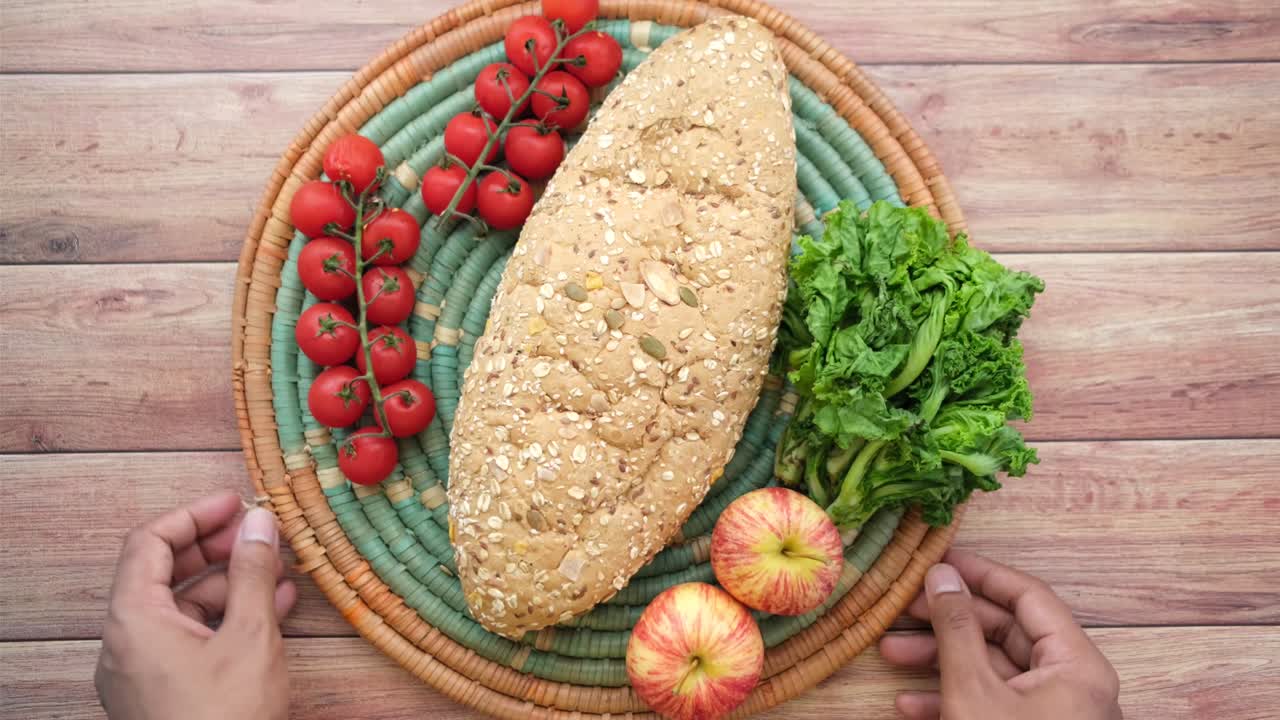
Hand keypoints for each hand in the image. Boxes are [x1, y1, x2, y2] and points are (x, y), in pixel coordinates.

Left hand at [95, 493, 297, 719]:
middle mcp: (126, 643)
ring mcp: (141, 672)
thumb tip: (259, 523)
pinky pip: (189, 639)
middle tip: (259, 534)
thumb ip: (253, 572)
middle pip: (164, 573)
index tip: (235, 502)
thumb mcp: (249, 635)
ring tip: (279, 573)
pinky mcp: (161, 695)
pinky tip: (271, 612)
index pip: (150, 542)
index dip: (194, 515)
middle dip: (216, 549)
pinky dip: (226, 619)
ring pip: (182, 608)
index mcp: (133, 620)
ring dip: (230, 585)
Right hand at [880, 550, 1120, 719]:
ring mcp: (1052, 717)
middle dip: (948, 622)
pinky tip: (908, 706)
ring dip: (940, 661)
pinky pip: (991, 706)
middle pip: (1006, 632)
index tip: (937, 560)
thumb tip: (942, 575)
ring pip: (992, 671)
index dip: (980, 573)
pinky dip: (951, 700)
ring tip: (889, 655)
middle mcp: (1071, 686)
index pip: (1028, 595)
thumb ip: (956, 628)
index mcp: (1075, 665)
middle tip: (903, 608)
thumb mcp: (974, 690)